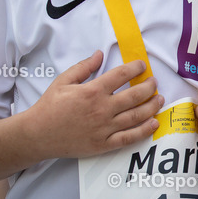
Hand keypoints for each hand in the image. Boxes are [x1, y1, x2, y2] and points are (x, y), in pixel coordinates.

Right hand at [28, 51, 163, 158]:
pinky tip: (153, 124)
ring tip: (159, 100)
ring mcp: (104, 128)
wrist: (38, 134)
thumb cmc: (49, 106)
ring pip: (136, 116)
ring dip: (151, 107)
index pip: (121, 75)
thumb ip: (83, 67)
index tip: (142, 66)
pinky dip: (144, 131)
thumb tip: (99, 54)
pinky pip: (128, 138)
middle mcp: (102, 109)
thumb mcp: (63, 81)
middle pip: (134, 96)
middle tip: (154, 82)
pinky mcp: (103, 144)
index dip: (135, 68)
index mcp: (92, 91)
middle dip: (149, 87)